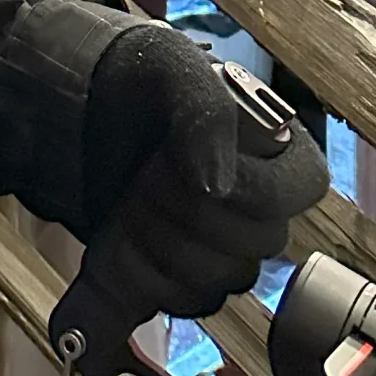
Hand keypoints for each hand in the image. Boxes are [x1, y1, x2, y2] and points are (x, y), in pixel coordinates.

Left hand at [78, 29, 327, 322]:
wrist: (86, 98)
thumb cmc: (144, 77)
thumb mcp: (174, 67)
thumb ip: (206, 111)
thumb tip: (217, 188)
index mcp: (283, 163)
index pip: (288, 200)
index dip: (244, 188)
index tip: (197, 159)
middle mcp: (257, 219)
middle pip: (241, 257)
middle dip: (180, 215)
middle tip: (145, 175)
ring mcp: (211, 253)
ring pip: (203, 288)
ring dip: (152, 250)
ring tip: (126, 201)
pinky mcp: (164, 276)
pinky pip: (158, 307)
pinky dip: (121, 298)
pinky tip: (92, 292)